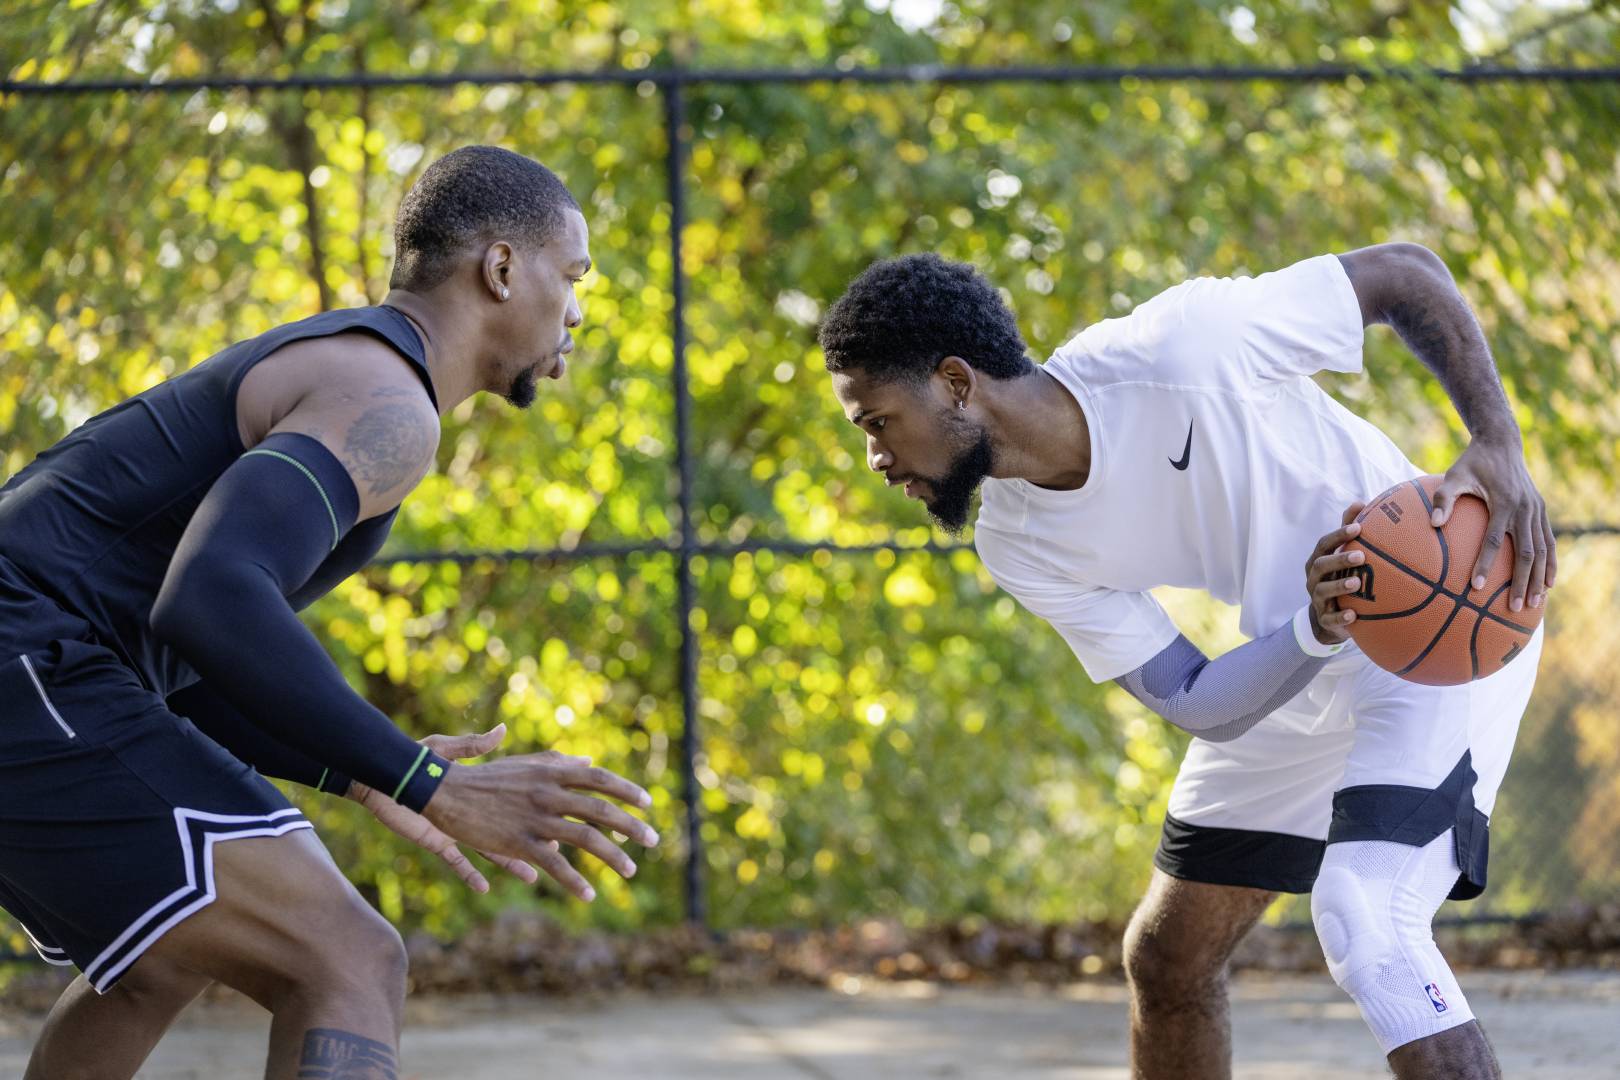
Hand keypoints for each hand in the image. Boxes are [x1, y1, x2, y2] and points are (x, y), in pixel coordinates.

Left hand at [349, 723, 539, 893]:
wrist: (379, 781)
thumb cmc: (412, 758)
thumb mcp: (443, 748)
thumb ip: (471, 745)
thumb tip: (502, 730)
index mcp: (478, 788)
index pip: (516, 793)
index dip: (539, 798)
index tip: (561, 804)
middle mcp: (473, 811)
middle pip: (512, 827)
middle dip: (534, 838)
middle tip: (558, 847)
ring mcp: (458, 828)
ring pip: (491, 850)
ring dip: (511, 863)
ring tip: (532, 875)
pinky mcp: (439, 841)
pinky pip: (457, 862)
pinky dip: (469, 875)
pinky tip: (484, 889)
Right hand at [421, 741, 657, 902]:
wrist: (447, 792)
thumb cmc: (489, 778)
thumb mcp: (527, 765)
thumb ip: (559, 764)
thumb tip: (589, 763)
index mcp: (552, 773)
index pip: (600, 781)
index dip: (626, 791)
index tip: (648, 804)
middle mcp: (549, 794)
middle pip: (600, 810)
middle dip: (631, 826)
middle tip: (653, 841)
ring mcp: (536, 819)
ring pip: (585, 839)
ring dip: (613, 857)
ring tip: (631, 871)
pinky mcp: (519, 843)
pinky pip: (554, 865)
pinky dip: (574, 881)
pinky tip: (589, 895)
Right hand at [1305, 502, 1367, 645]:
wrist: (1329, 619)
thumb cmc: (1339, 579)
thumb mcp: (1341, 556)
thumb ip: (1348, 532)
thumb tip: (1360, 502)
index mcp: (1318, 561)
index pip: (1324, 544)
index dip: (1339, 535)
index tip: (1358, 527)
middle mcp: (1314, 579)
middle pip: (1320, 565)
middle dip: (1338, 559)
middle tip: (1360, 555)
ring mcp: (1317, 600)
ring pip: (1322, 591)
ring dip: (1338, 586)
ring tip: (1356, 583)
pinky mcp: (1324, 619)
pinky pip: (1329, 619)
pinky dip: (1340, 617)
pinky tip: (1354, 615)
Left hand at [1431, 439, 1554, 611]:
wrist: (1501, 443)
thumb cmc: (1471, 463)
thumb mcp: (1453, 476)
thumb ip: (1443, 499)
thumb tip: (1432, 524)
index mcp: (1503, 503)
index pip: (1494, 540)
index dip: (1485, 564)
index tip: (1475, 587)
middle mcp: (1525, 509)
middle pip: (1526, 553)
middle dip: (1521, 582)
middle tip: (1513, 608)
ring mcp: (1536, 510)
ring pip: (1543, 550)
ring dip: (1539, 578)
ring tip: (1534, 604)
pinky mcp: (1541, 510)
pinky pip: (1549, 541)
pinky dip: (1550, 563)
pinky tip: (1547, 583)